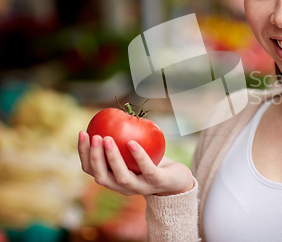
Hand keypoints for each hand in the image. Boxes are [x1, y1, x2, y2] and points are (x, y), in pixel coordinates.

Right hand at [78, 131, 194, 196]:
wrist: (177, 178)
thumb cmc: (151, 160)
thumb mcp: (133, 151)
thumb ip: (119, 141)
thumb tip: (106, 116)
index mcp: (113, 180)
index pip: (91, 170)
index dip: (84, 153)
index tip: (83, 133)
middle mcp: (123, 187)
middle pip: (102, 176)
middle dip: (95, 157)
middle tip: (94, 137)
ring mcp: (141, 187)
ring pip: (122, 177)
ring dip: (112, 158)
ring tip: (108, 139)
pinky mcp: (157, 182)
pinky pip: (147, 169)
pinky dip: (138, 157)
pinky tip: (132, 143)